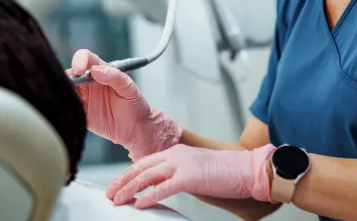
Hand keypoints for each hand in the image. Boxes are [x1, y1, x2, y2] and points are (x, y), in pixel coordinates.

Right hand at [68, 49, 181, 159]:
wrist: (136, 129)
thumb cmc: (135, 105)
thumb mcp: (129, 88)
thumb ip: (114, 76)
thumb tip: (96, 70)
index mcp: (101, 71)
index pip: (85, 58)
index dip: (79, 60)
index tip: (78, 69)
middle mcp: (89, 83)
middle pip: (71, 73)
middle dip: (67, 77)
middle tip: (70, 86)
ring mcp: (83, 98)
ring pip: (66, 90)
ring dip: (64, 92)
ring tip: (68, 98)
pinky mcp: (80, 113)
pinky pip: (68, 107)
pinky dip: (64, 107)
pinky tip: (68, 109)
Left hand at [106, 144, 275, 208]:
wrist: (247, 169)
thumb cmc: (226, 172)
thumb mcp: (196, 170)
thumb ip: (178, 174)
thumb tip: (163, 186)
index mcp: (176, 152)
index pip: (144, 162)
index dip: (127, 175)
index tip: (115, 186)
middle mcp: (175, 154)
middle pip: (140, 167)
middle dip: (122, 182)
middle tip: (109, 194)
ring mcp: (182, 164)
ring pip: (147, 176)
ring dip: (129, 190)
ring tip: (117, 201)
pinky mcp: (190, 177)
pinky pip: (163, 188)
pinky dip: (149, 196)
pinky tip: (139, 204)